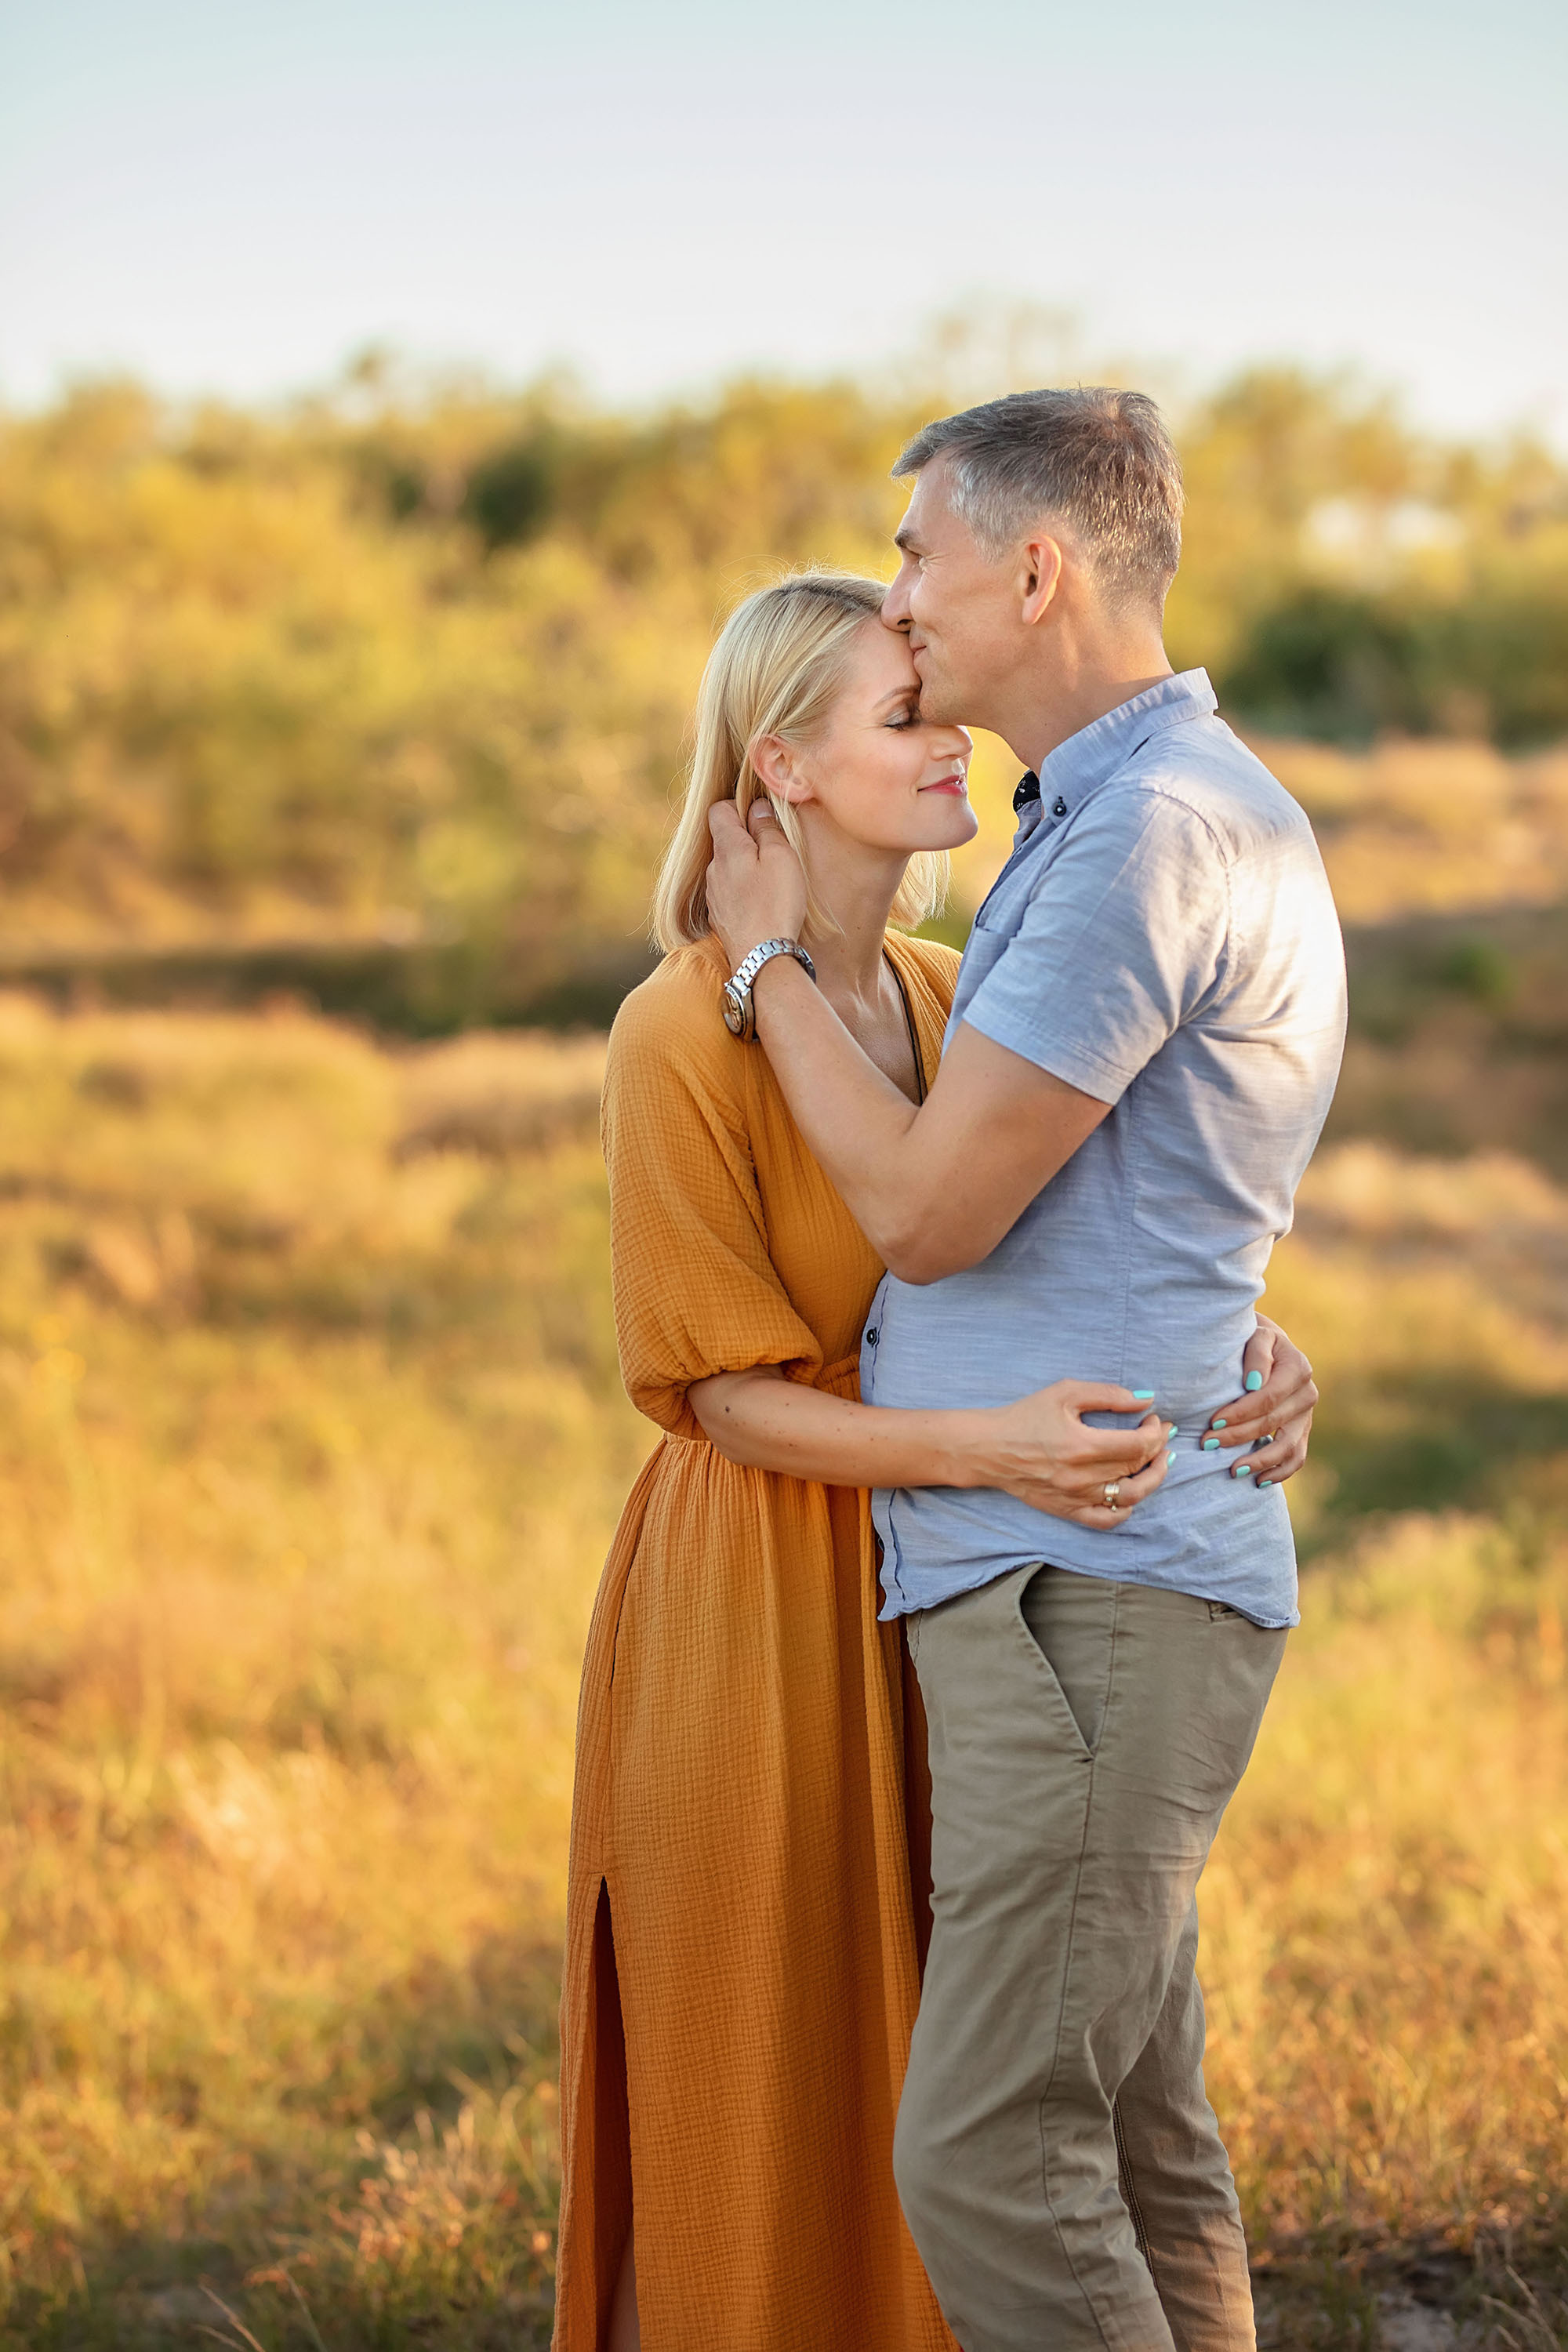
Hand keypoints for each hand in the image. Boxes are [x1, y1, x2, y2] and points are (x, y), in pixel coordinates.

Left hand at [706, 798, 807, 969]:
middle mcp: (713, 869)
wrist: (761, 958)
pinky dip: (743, 890)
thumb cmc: (775, 904)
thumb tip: (756, 807)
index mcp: (727, 848)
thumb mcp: (780, 857)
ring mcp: (714, 894)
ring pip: (727, 867)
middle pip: (723, 839)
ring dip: (745, 866)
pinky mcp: (719, 916)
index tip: (761, 818)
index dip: (738, 806)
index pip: (718, 810)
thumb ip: (766, 828)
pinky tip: (762, 903)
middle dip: (745, 838)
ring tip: (770, 880)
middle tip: (773, 850)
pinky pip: (729, 891)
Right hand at [978, 1381, 1172, 1527]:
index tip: (1153, 1419)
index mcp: (1082, 1445)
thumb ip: (1107, 1395)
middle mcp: (1082, 1477)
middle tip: (1160, 1435)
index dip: (1154, 1432)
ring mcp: (1076, 1498)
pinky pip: (1107, 1520)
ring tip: (1158, 1463)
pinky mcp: (1068, 1511)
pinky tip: (1131, 1493)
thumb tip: (1145, 1399)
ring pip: (1130, 1497)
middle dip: (1157, 1449)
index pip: (1138, 1445)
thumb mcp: (1065, 1393)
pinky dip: (1126, 1509)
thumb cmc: (1025, 1416)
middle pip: (1137, 1468)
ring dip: (1152, 1479)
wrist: (989, 1448)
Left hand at [1202, 1315, 1316, 1486]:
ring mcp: (1307, 1416)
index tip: (1213, 1422)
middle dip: (1238, 1435)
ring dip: (1259, 1460)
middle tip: (1208, 1442)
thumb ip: (1256, 1354)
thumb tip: (1253, 1384)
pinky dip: (1280, 1472)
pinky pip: (1297, 1457)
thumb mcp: (1255, 1335)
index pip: (1268, 1397)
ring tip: (1233, 1470)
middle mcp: (1307, 1393)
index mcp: (1298, 1367)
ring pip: (1287, 1446)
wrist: (1268, 1345)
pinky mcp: (1302, 1431)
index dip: (1241, 1412)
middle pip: (1272, 1422)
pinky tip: (1258, 1481)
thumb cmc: (1252, 1338)